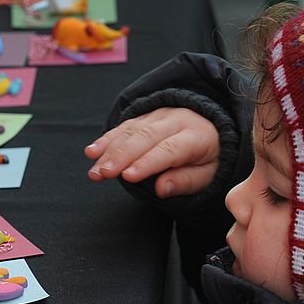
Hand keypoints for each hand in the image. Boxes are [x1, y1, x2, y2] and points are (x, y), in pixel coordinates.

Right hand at [85, 107, 218, 195]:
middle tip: (103, 173)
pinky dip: (106, 139)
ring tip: (95, 170)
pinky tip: (92, 151)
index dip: (147, 162)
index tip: (128, 176)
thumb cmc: (208, 159)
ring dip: (109, 150)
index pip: (169, 149)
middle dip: (121, 156)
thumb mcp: (208, 175)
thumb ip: (185, 181)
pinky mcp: (145, 115)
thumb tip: (161, 188)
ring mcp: (158, 115)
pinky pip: (124, 126)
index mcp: (196, 136)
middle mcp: (176, 120)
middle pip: (145, 137)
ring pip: (131, 131)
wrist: (211, 130)